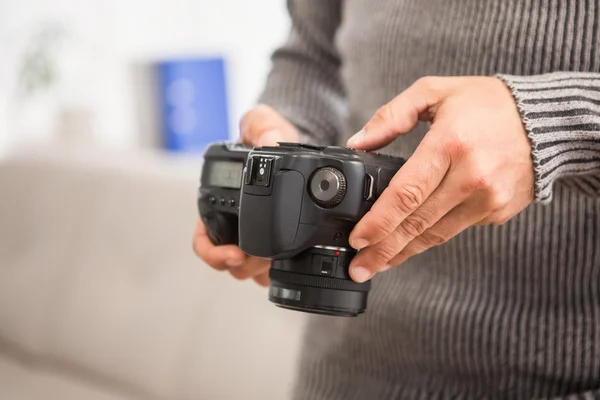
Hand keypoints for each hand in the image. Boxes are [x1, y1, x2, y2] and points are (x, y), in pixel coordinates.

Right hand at [193, 104, 298, 285]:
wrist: (289, 150)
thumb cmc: (271, 140)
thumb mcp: (265, 125)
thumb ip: (261, 126)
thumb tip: (267, 142)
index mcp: (219, 203)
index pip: (204, 240)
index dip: (214, 253)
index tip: (233, 254)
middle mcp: (232, 225)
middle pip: (227, 263)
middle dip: (241, 264)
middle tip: (256, 258)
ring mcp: (252, 240)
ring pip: (246, 271)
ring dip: (256, 269)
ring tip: (271, 259)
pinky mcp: (272, 249)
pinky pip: (264, 272)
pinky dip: (269, 272)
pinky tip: (283, 262)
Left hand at [346, 76, 533, 281]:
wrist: (548, 122)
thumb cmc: (488, 104)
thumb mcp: (435, 92)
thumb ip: (391, 115)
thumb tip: (357, 142)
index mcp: (451, 144)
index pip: (406, 193)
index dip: (378, 221)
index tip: (356, 238)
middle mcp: (472, 177)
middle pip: (417, 223)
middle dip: (382, 250)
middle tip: (358, 268)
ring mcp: (488, 199)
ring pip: (435, 235)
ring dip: (403, 253)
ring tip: (376, 265)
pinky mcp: (497, 212)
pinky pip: (454, 230)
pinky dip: (429, 239)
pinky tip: (409, 245)